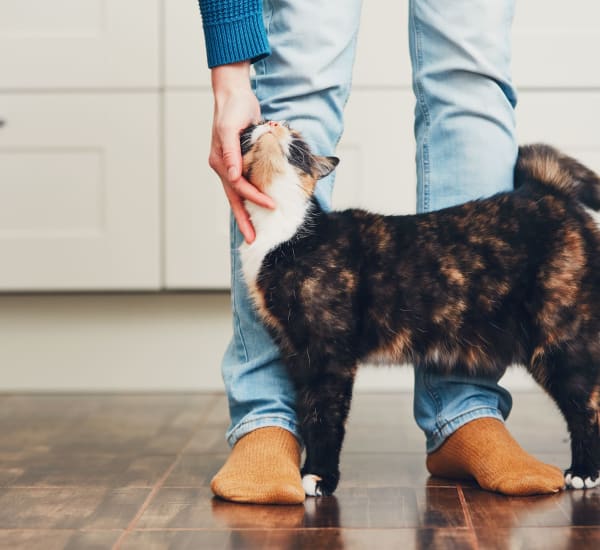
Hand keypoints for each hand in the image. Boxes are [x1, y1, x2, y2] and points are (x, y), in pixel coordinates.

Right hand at [209, 62, 274, 242]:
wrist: (234, 95)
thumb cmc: (233, 108)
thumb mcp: (230, 127)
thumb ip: (231, 152)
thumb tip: (232, 175)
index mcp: (220, 162)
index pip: (239, 187)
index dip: (255, 198)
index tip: (271, 206)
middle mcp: (224, 167)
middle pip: (235, 199)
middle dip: (243, 221)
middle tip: (252, 240)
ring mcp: (231, 166)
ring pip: (239, 196)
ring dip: (246, 213)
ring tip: (252, 232)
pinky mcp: (240, 162)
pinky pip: (244, 186)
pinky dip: (250, 198)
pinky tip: (256, 209)